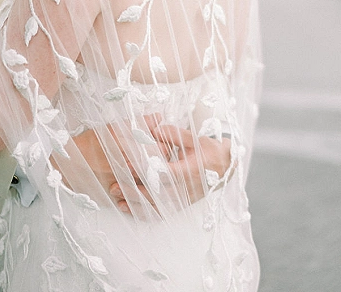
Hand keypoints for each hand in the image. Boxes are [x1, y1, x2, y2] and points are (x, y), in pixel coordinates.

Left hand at [109, 116, 231, 212]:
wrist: (226, 167)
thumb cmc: (209, 150)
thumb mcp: (194, 138)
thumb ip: (173, 134)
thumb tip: (155, 128)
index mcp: (189, 170)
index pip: (163, 172)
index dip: (144, 170)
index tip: (127, 165)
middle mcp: (186, 189)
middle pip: (156, 193)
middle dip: (134, 190)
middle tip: (114, 185)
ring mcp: (184, 199)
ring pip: (157, 206)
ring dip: (136, 203)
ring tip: (117, 199)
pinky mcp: (182, 204)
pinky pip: (161, 212)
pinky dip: (145, 212)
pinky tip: (130, 210)